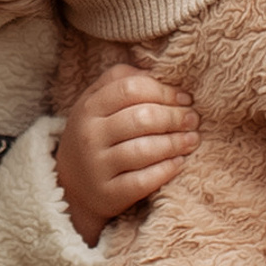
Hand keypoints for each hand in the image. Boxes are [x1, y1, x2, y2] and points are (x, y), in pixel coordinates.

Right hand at [55, 63, 198, 244]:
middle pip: (142, 118)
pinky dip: (166, 170)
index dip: (164, 91)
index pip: (131, 88)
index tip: (184, 98)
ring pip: (145, 150)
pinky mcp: (108, 194)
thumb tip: (159, 71)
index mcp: (89, 107)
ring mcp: (97, 166)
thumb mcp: (97, 103)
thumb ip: (122, 80)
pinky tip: (178, 163)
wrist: (72, 184)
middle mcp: (89, 135)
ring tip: (192, 140)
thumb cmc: (96, 134)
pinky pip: (144, 181)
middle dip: (175, 117)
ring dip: (176, 143)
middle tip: (193, 119)